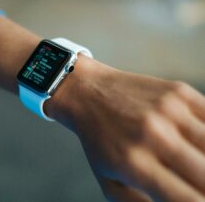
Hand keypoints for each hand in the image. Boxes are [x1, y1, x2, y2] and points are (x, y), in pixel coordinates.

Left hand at [46, 56, 204, 201]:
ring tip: (194, 163)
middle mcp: (154, 136)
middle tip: (195, 183)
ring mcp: (169, 111)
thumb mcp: (109, 182)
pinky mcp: (179, 91)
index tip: (195, 199)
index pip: (190, 200)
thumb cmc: (99, 142)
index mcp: (135, 165)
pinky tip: (198, 144)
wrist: (88, 93)